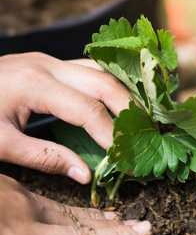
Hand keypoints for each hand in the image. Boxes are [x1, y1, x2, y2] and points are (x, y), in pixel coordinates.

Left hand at [0, 52, 129, 183]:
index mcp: (33, 84)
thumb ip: (46, 158)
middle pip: (103, 83)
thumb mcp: (0, 144)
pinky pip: (90, 69)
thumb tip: (86, 174)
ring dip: (123, 94)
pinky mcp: (50, 63)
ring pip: (101, 70)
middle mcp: (46, 66)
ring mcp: (49, 60)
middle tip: (142, 136)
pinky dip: (110, 85)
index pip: (88, 110)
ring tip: (138, 119)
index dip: (111, 136)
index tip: (125, 159)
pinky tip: (118, 101)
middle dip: (129, 111)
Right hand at [0, 174, 151, 234]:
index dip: (95, 216)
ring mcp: (24, 232)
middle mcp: (28, 213)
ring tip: (146, 233)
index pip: (68, 211)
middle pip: (82, 222)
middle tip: (143, 225)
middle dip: (116, 226)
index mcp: (21, 200)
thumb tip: (21, 209)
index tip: (115, 218)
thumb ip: (9, 199)